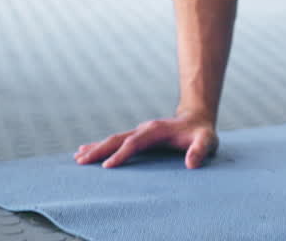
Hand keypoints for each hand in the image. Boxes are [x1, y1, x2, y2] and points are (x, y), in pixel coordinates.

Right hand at [74, 111, 218, 168]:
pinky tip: (89, 151)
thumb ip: (200, 150)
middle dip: (99, 150)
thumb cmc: (201, 133)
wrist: (197, 119)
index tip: (107, 166)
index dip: (122, 154)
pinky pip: (117, 141)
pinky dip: (102, 146)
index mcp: (156, 130)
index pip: (135, 143)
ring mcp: (140, 131)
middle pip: (118, 139)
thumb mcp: (207, 141)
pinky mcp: (138, 136)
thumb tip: (191, 164)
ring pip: (114, 139)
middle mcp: (144, 129)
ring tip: (78, 156)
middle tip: (81, 160)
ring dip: (96, 147)